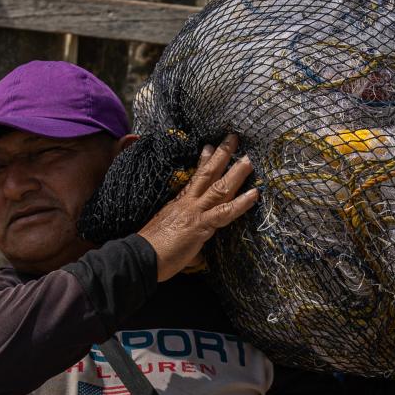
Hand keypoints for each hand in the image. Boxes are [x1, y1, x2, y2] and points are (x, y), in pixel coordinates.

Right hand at [136, 133, 259, 281]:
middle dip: (221, 155)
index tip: (209, 147)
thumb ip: (183, 236)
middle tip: (233, 138)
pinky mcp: (200, 226)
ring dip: (236, 172)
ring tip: (250, 159)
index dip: (203, 162)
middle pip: (208, 174)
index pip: (194, 179)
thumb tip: (194, 252)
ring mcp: (195, 212)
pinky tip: (254, 194)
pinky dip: (241, 203)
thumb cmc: (150, 250)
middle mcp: (188, 203)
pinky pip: (225, 212)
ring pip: (219, 188)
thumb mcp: (167, 235)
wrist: (139, 257)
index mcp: (178, 204)